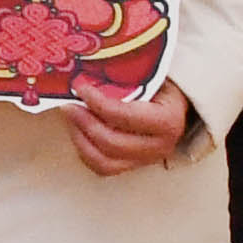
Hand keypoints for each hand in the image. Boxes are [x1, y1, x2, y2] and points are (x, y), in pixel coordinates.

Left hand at [68, 74, 197, 175]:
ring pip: (104, 161)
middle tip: (68, 105)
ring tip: (71, 118)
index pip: (125, 116)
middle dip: (84, 123)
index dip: (98, 103)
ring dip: (81, 139)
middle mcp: (160, 146)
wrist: (174, 106)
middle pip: (112, 142)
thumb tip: (86, 74)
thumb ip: (123, 79)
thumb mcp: (149, 77)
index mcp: (168, 120)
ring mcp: (146, 160)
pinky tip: (78, 132)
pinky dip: (85, 152)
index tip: (81, 88)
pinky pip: (102, 167)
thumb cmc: (161, 87)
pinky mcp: (133, 167)